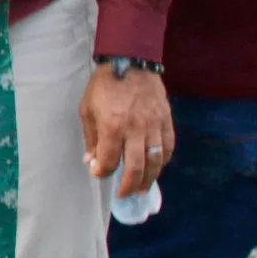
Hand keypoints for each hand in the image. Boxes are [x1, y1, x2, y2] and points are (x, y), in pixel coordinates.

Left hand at [81, 64, 174, 195]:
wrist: (130, 62)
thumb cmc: (104, 86)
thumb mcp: (88, 109)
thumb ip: (91, 137)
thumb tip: (92, 161)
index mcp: (113, 127)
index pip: (109, 160)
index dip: (102, 171)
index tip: (98, 173)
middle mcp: (136, 130)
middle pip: (137, 168)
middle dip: (129, 186)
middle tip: (124, 194)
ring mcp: (154, 126)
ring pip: (156, 161)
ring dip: (149, 179)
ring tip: (142, 189)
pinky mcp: (167, 121)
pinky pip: (168, 147)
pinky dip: (163, 161)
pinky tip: (156, 167)